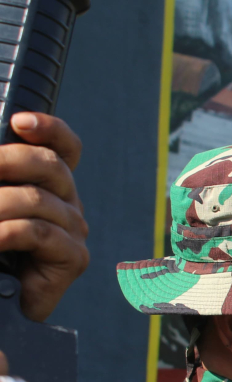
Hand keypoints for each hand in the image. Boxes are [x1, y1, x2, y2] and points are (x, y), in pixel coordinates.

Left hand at [0, 114, 89, 321]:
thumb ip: (0, 178)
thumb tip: (3, 136)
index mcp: (48, 186)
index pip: (64, 147)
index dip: (50, 129)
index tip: (18, 121)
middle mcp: (67, 205)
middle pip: (52, 165)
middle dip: (8, 161)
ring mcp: (73, 232)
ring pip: (40, 200)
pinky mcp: (74, 260)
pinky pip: (41, 233)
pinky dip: (6, 232)